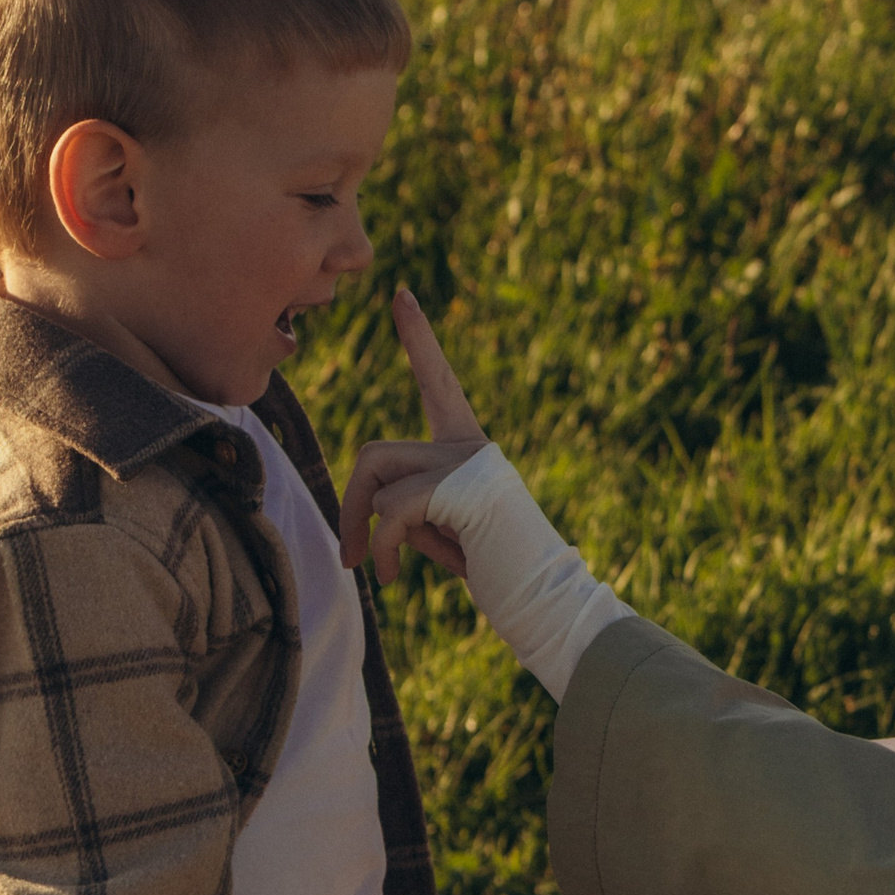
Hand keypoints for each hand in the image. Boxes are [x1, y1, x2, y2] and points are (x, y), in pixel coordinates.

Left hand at [339, 287, 489, 582]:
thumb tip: (368, 505)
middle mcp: (472, 447)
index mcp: (471, 450)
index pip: (438, 383)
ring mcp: (469, 464)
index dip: (419, 340)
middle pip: (377, 450)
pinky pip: (392, 511)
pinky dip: (383, 548)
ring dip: (361, 525)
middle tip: (348, 552)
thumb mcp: (443, 529)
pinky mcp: (462, 489)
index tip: (400, 294)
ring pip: (377, 476)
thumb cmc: (497, 572)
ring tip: (376, 567)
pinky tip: (392, 577)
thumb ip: (411, 503)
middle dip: (350, 503)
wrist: (546, 600)